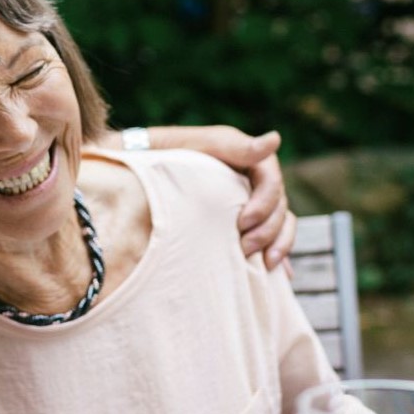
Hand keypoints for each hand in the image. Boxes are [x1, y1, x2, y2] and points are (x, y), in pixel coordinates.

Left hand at [141, 125, 295, 270]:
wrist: (133, 172)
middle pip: (279, 207)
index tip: (243, 222)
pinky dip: (275, 254)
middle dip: (268, 230)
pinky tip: (274, 274)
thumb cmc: (164, 153)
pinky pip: (268, 239)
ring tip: (265, 265)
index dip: (265, 202)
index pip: (271, 180)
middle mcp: (251, 181)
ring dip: (277, 245)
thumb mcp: (196, 145)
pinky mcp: (239, 224)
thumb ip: (233, 146)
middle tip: (246, 248)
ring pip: (279, 224)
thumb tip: (275, 139)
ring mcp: (246, 203)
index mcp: (246, 159)